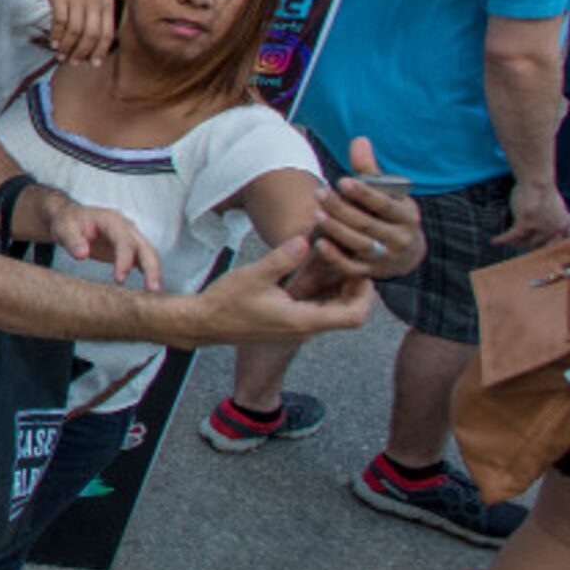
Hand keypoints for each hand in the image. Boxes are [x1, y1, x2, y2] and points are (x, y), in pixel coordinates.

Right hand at [28, 0, 116, 65]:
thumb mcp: (90, 2)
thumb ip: (95, 21)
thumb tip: (92, 52)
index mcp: (106, 2)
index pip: (108, 33)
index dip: (101, 51)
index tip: (93, 64)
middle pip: (92, 34)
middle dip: (82, 52)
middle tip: (73, 62)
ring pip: (75, 30)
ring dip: (67, 46)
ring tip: (61, 56)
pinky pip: (60, 22)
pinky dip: (56, 35)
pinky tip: (53, 43)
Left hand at [44, 197, 161, 286]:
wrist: (71, 218)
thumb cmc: (67, 222)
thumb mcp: (63, 228)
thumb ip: (72, 240)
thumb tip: (82, 254)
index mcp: (110, 220)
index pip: (123, 240)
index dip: (124, 260)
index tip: (119, 280)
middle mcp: (126, 227)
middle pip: (145, 247)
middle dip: (151, 268)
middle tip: (153, 290)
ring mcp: (130, 238)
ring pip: (149, 255)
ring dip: (154, 273)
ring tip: (155, 294)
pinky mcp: (130, 250)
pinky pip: (144, 261)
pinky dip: (150, 274)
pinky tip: (151, 290)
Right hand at [175, 237, 373, 345]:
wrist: (204, 323)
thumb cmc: (226, 302)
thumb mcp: (255, 275)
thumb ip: (284, 258)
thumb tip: (306, 240)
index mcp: (303, 319)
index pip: (354, 315)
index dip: (365, 294)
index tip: (360, 271)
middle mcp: (305, 329)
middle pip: (349, 315)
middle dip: (355, 290)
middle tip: (350, 263)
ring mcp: (297, 330)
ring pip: (334, 314)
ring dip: (339, 292)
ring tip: (333, 264)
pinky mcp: (289, 326)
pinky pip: (318, 313)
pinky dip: (324, 296)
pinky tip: (313, 275)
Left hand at [307, 135, 425, 277]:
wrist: (404, 253)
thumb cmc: (389, 214)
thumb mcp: (387, 194)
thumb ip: (369, 170)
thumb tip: (359, 140)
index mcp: (407, 216)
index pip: (385, 205)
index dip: (364, 194)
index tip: (342, 182)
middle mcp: (400, 239)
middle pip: (368, 224)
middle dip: (342, 209)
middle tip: (319, 194)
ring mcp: (386, 259)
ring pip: (360, 245)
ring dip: (337, 230)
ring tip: (316, 214)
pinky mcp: (371, 273)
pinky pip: (352, 268)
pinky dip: (335, 257)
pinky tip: (318, 243)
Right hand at [500, 177, 569, 251]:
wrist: (537, 180)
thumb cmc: (544, 190)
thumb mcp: (557, 208)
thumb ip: (555, 221)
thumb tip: (547, 233)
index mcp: (564, 225)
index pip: (558, 245)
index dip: (547, 248)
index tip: (537, 250)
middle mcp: (555, 229)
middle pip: (540, 245)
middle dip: (529, 244)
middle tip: (520, 243)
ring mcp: (541, 227)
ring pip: (526, 242)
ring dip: (516, 242)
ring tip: (510, 240)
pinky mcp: (525, 223)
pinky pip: (512, 235)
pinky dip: (503, 239)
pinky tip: (494, 241)